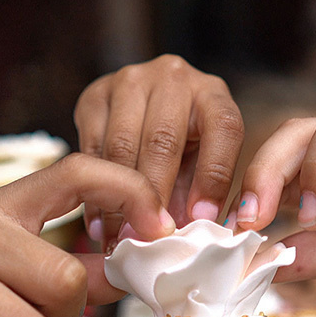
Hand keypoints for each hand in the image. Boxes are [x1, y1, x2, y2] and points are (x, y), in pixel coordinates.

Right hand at [75, 54, 243, 245]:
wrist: (140, 112)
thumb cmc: (182, 147)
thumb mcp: (203, 162)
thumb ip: (204, 193)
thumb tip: (198, 233)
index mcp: (212, 92)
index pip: (223, 128)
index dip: (214, 176)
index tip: (201, 219)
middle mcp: (173, 77)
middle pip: (164, 140)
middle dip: (155, 196)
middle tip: (149, 238)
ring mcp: (130, 81)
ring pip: (122, 145)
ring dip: (119, 199)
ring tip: (120, 239)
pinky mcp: (95, 95)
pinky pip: (91, 148)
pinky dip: (94, 192)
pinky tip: (99, 225)